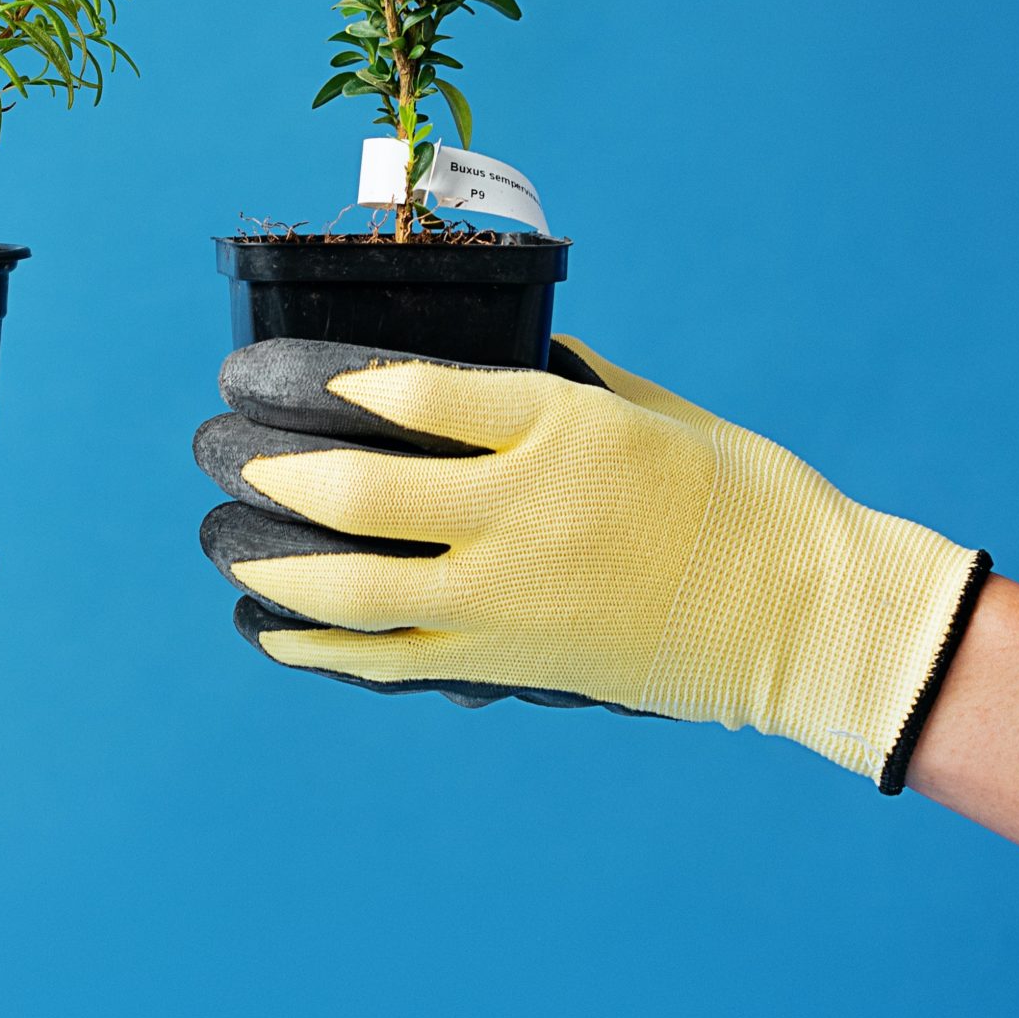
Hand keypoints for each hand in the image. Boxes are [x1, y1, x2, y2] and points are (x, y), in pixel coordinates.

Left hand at [196, 334, 988, 788]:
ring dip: (268, 560)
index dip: (316, 377)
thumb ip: (548, 383)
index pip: (409, 391)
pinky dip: (317, 644)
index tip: (256, 370)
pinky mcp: (514, 664)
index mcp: (560, 425)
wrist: (809, 617)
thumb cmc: (739, 494)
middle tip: (209, 444)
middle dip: (265, 464)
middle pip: (359, 487)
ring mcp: (512, 597)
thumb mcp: (645, 405)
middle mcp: (523, 511)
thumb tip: (475, 353)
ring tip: (213, 535)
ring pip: (355, 585)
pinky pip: (391, 658)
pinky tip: (262, 625)